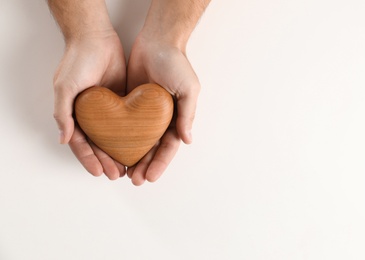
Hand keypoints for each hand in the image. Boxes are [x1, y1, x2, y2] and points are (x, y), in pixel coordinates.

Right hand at [53, 31, 126, 179]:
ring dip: (120, 153)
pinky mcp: (124, 102)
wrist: (97, 38)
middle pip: (99, 144)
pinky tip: (139, 147)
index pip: (82, 143)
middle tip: (116, 174)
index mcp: (75, 115)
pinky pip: (128, 123)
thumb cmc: (78, 61)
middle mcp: (92, 115)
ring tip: (128, 168)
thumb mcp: (65, 87)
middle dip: (106, 160)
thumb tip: (64, 139)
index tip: (97, 172)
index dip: (88, 159)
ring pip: (115, 137)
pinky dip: (132, 136)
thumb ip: (63, 113)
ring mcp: (108, 110)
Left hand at [126, 35, 200, 185]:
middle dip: (144, 166)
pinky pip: (123, 126)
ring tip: (123, 174)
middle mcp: (160, 119)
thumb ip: (187, 114)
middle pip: (152, 149)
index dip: (160, 163)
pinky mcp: (129, 105)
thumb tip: (188, 139)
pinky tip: (112, 151)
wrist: (157, 40)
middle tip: (134, 180)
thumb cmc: (176, 64)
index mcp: (176, 118)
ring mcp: (144, 114)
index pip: (168, 147)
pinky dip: (120, 141)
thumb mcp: (188, 89)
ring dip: (132, 159)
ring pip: (137, 142)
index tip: (150, 177)